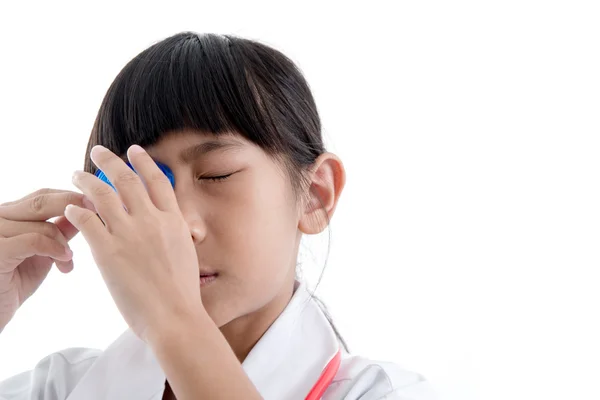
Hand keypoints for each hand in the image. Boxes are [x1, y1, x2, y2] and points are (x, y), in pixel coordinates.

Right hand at [0, 189, 94, 329]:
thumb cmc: (12, 282)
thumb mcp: (41, 253)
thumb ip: (58, 232)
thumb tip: (84, 213)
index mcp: (9, 214)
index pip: (43, 195)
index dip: (72, 197)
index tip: (96, 205)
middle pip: (42, 201)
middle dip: (74, 206)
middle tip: (95, 215)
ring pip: (42, 224)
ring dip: (63, 243)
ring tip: (68, 260)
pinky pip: (33, 241)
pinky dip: (54, 250)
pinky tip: (64, 263)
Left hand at [65, 145, 202, 341]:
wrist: (174, 316)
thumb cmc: (183, 293)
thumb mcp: (186, 253)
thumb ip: (174, 232)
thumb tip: (167, 224)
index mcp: (174, 220)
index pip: (157, 180)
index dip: (144, 161)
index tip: (134, 150)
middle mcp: (152, 220)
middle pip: (126, 179)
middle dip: (109, 160)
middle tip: (98, 152)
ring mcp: (129, 234)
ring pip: (102, 194)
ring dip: (86, 179)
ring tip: (76, 173)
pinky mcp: (108, 251)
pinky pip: (87, 221)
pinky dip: (77, 209)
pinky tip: (71, 206)